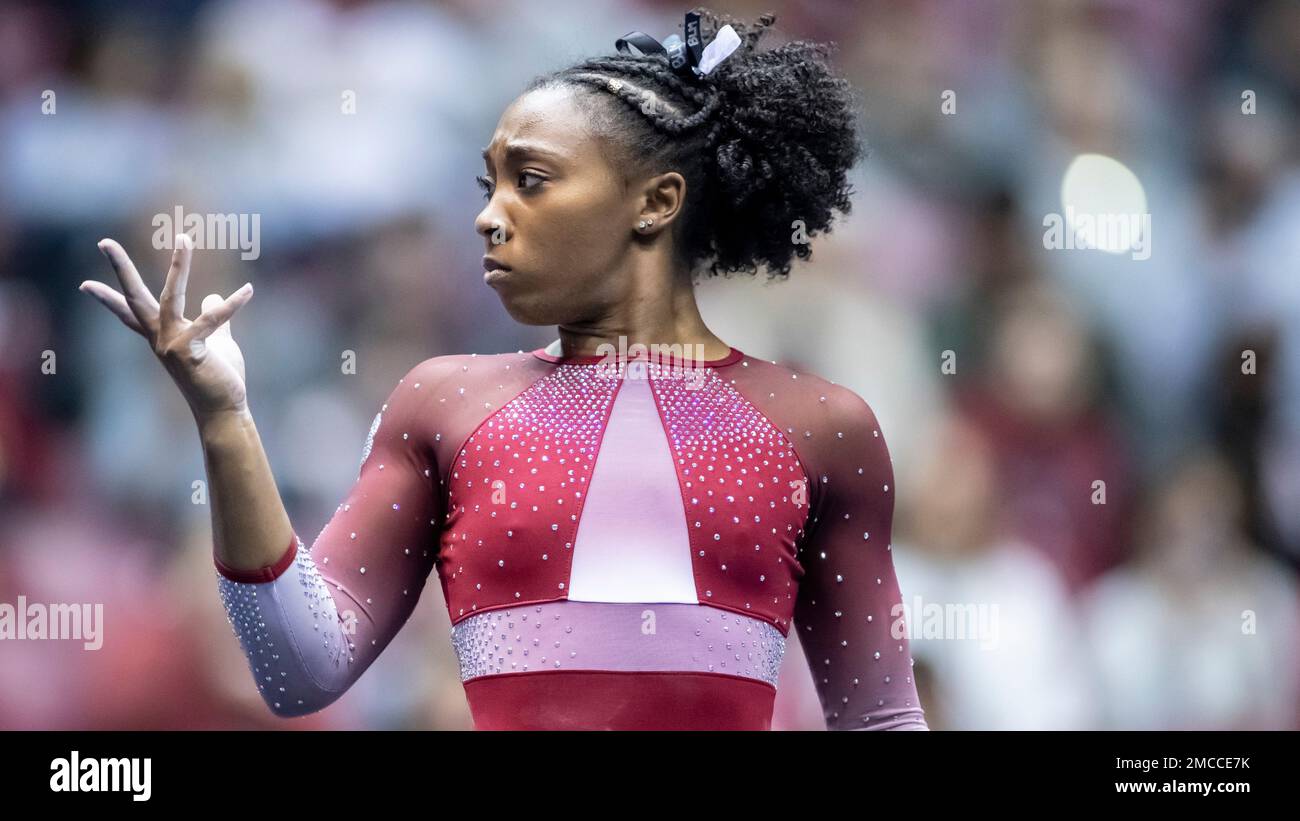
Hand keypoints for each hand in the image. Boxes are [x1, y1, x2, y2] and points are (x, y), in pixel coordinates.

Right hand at [80, 234, 254, 419]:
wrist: (224, 409)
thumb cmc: (218, 377)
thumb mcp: (217, 341)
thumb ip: (213, 317)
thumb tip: (211, 296)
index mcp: (162, 335)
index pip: (130, 313)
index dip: (107, 299)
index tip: (84, 285)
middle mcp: (160, 338)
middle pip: (135, 298)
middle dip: (120, 269)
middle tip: (104, 242)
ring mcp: (171, 345)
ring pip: (169, 298)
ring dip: (177, 267)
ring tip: (182, 238)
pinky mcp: (190, 352)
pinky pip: (212, 320)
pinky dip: (231, 304)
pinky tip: (248, 291)